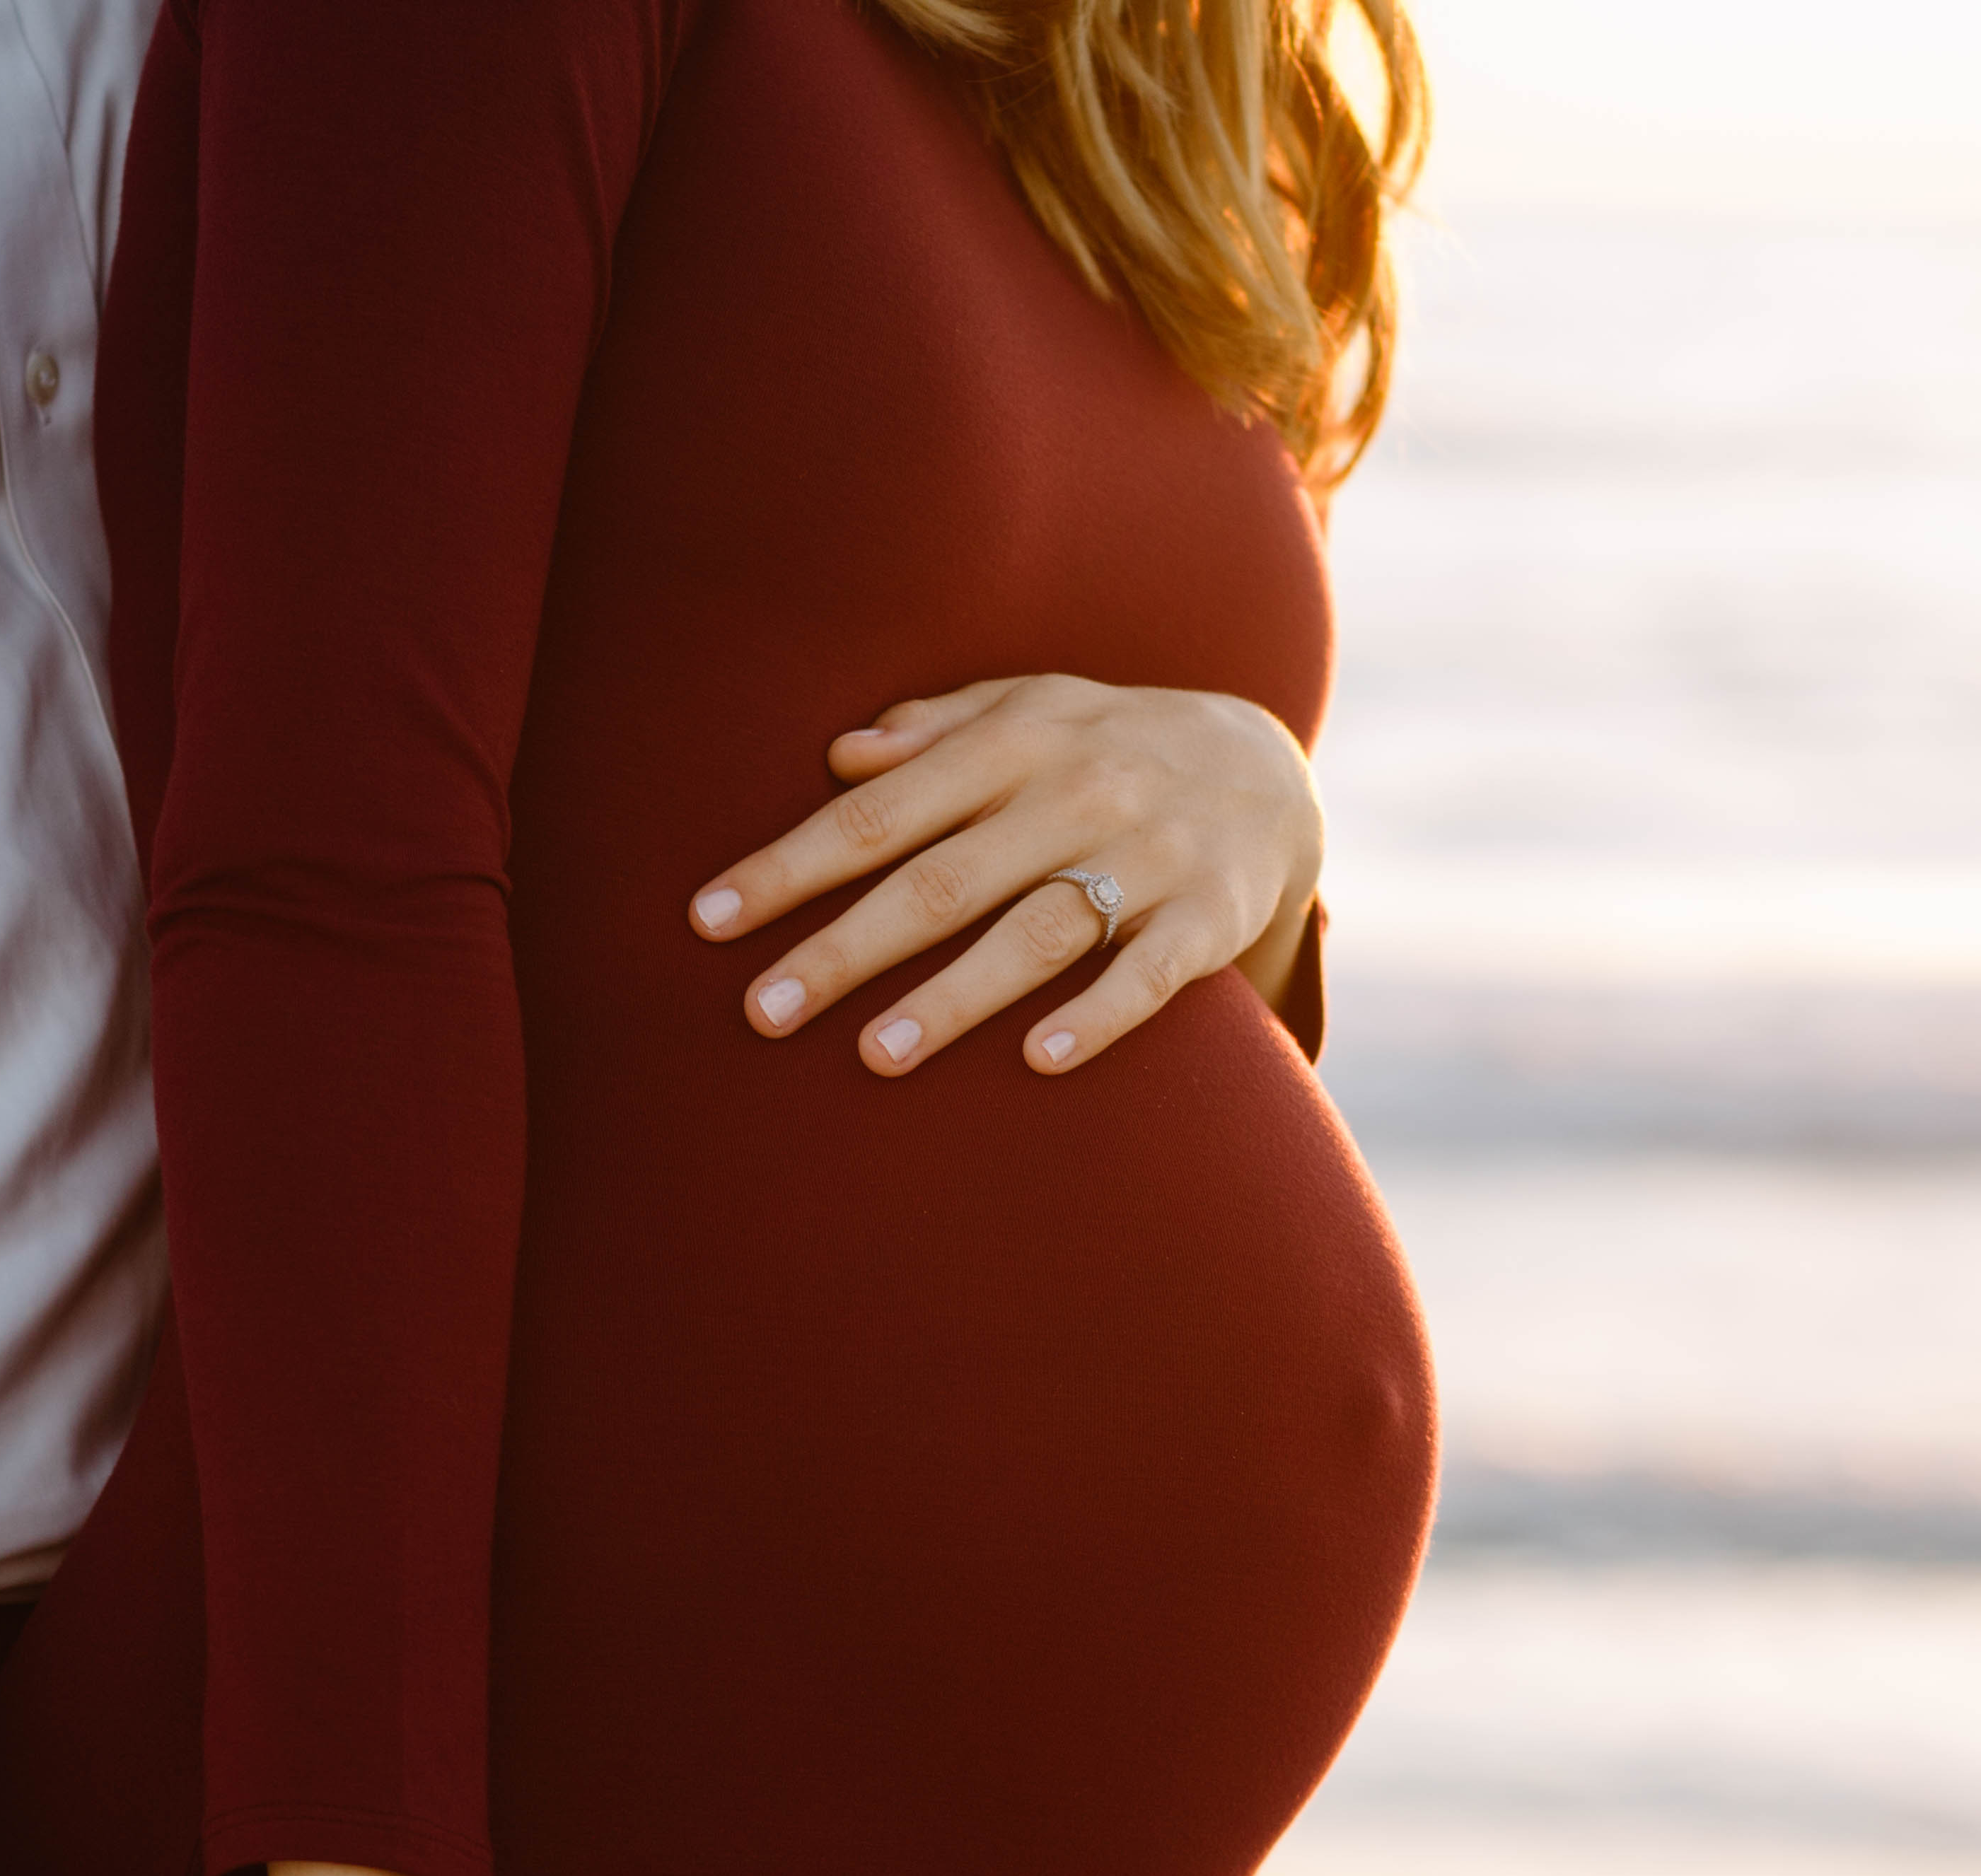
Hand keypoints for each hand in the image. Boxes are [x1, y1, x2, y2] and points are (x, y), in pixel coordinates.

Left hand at [688, 673, 1321, 1075]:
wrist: (1271, 770)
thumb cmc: (1108, 747)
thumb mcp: (1028, 710)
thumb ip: (933, 732)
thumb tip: (836, 757)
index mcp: (1016, 742)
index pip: (880, 812)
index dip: (791, 866)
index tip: (709, 921)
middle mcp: (1079, 790)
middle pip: (943, 879)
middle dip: (847, 947)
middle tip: (763, 1011)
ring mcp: (1152, 854)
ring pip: (1039, 929)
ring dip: (956, 995)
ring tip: (875, 1055)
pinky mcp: (1213, 916)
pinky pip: (1152, 972)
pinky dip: (1100, 1014)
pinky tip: (1040, 1060)